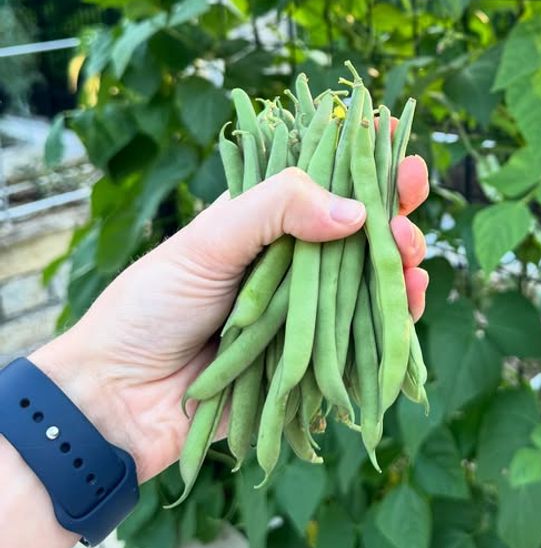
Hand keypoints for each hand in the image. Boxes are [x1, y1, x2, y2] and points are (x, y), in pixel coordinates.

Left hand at [32, 157, 428, 483]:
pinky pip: (365, 335)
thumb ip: (276, 209)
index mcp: (264, 221)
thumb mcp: (208, 241)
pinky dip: (396, 317)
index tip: (401, 147)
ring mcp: (305, 310)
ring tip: (413, 252)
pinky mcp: (314, 358)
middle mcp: (291, 261)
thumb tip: (355, 209)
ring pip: (371, 279)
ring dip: (402, 260)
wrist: (119, 400)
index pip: (326, 180)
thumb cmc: (152, 305)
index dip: (366, 162)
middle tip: (412, 199)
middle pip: (360, 229)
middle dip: (393, 210)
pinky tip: (413, 297)